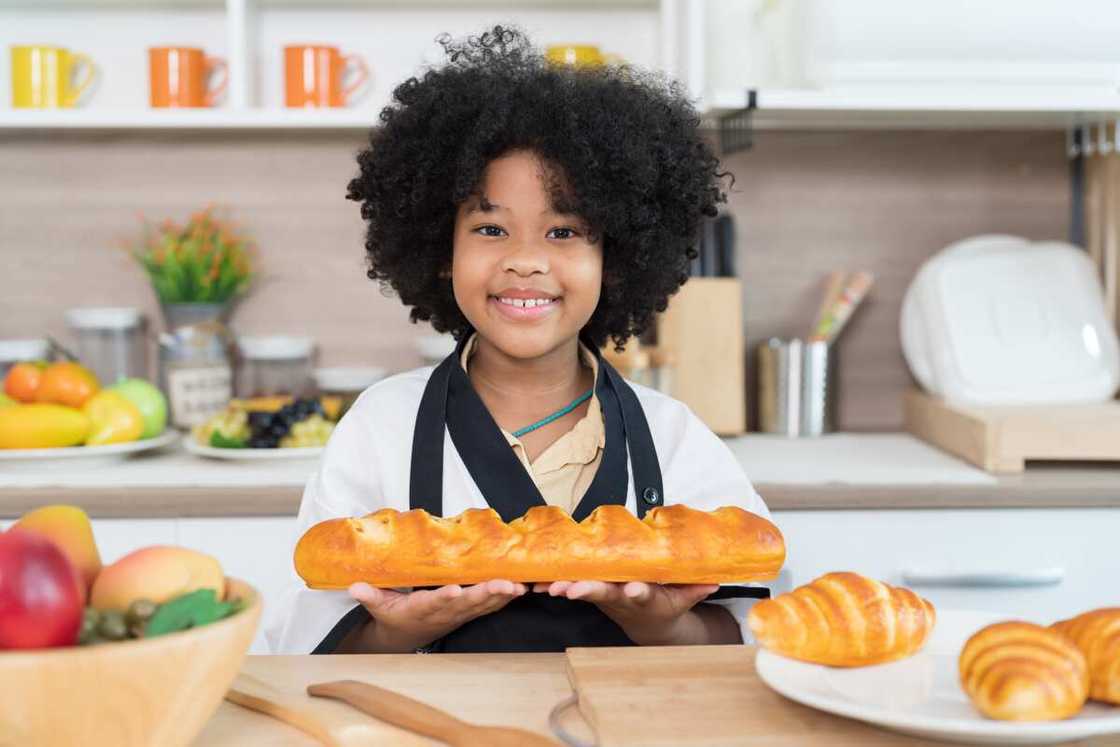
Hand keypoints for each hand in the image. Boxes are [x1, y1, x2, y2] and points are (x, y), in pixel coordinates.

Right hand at [348, 580, 526, 651]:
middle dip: (483, 594)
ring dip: (500, 595)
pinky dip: (505, 598)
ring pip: (483, 604)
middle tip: (500, 585)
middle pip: (466, 604)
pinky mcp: (470, 610)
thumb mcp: (379, 606)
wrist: (409, 633)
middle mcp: (445, 611)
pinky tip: (520, 588)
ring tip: (517, 586)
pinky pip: (491, 605)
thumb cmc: (396, 614)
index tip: (454, 591)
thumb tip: (354, 586)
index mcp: (421, 608)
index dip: (444, 597)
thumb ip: (369, 595)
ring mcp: (460, 612)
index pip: (433, 603)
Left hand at [533, 581, 719, 645]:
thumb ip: (696, 588)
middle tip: (571, 590)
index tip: (634, 589)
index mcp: (645, 597)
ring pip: (582, 589)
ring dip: (564, 588)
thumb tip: (716, 578)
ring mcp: (604, 594)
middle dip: (588, 591)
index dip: (637, 592)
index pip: (642, 594)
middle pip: (604, 593)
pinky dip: (554, 584)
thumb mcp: (684, 599)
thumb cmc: (666, 604)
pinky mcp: (591, 589)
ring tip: (547, 587)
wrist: (650, 624)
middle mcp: (621, 596)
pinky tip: (535, 583)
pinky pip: (571, 584)